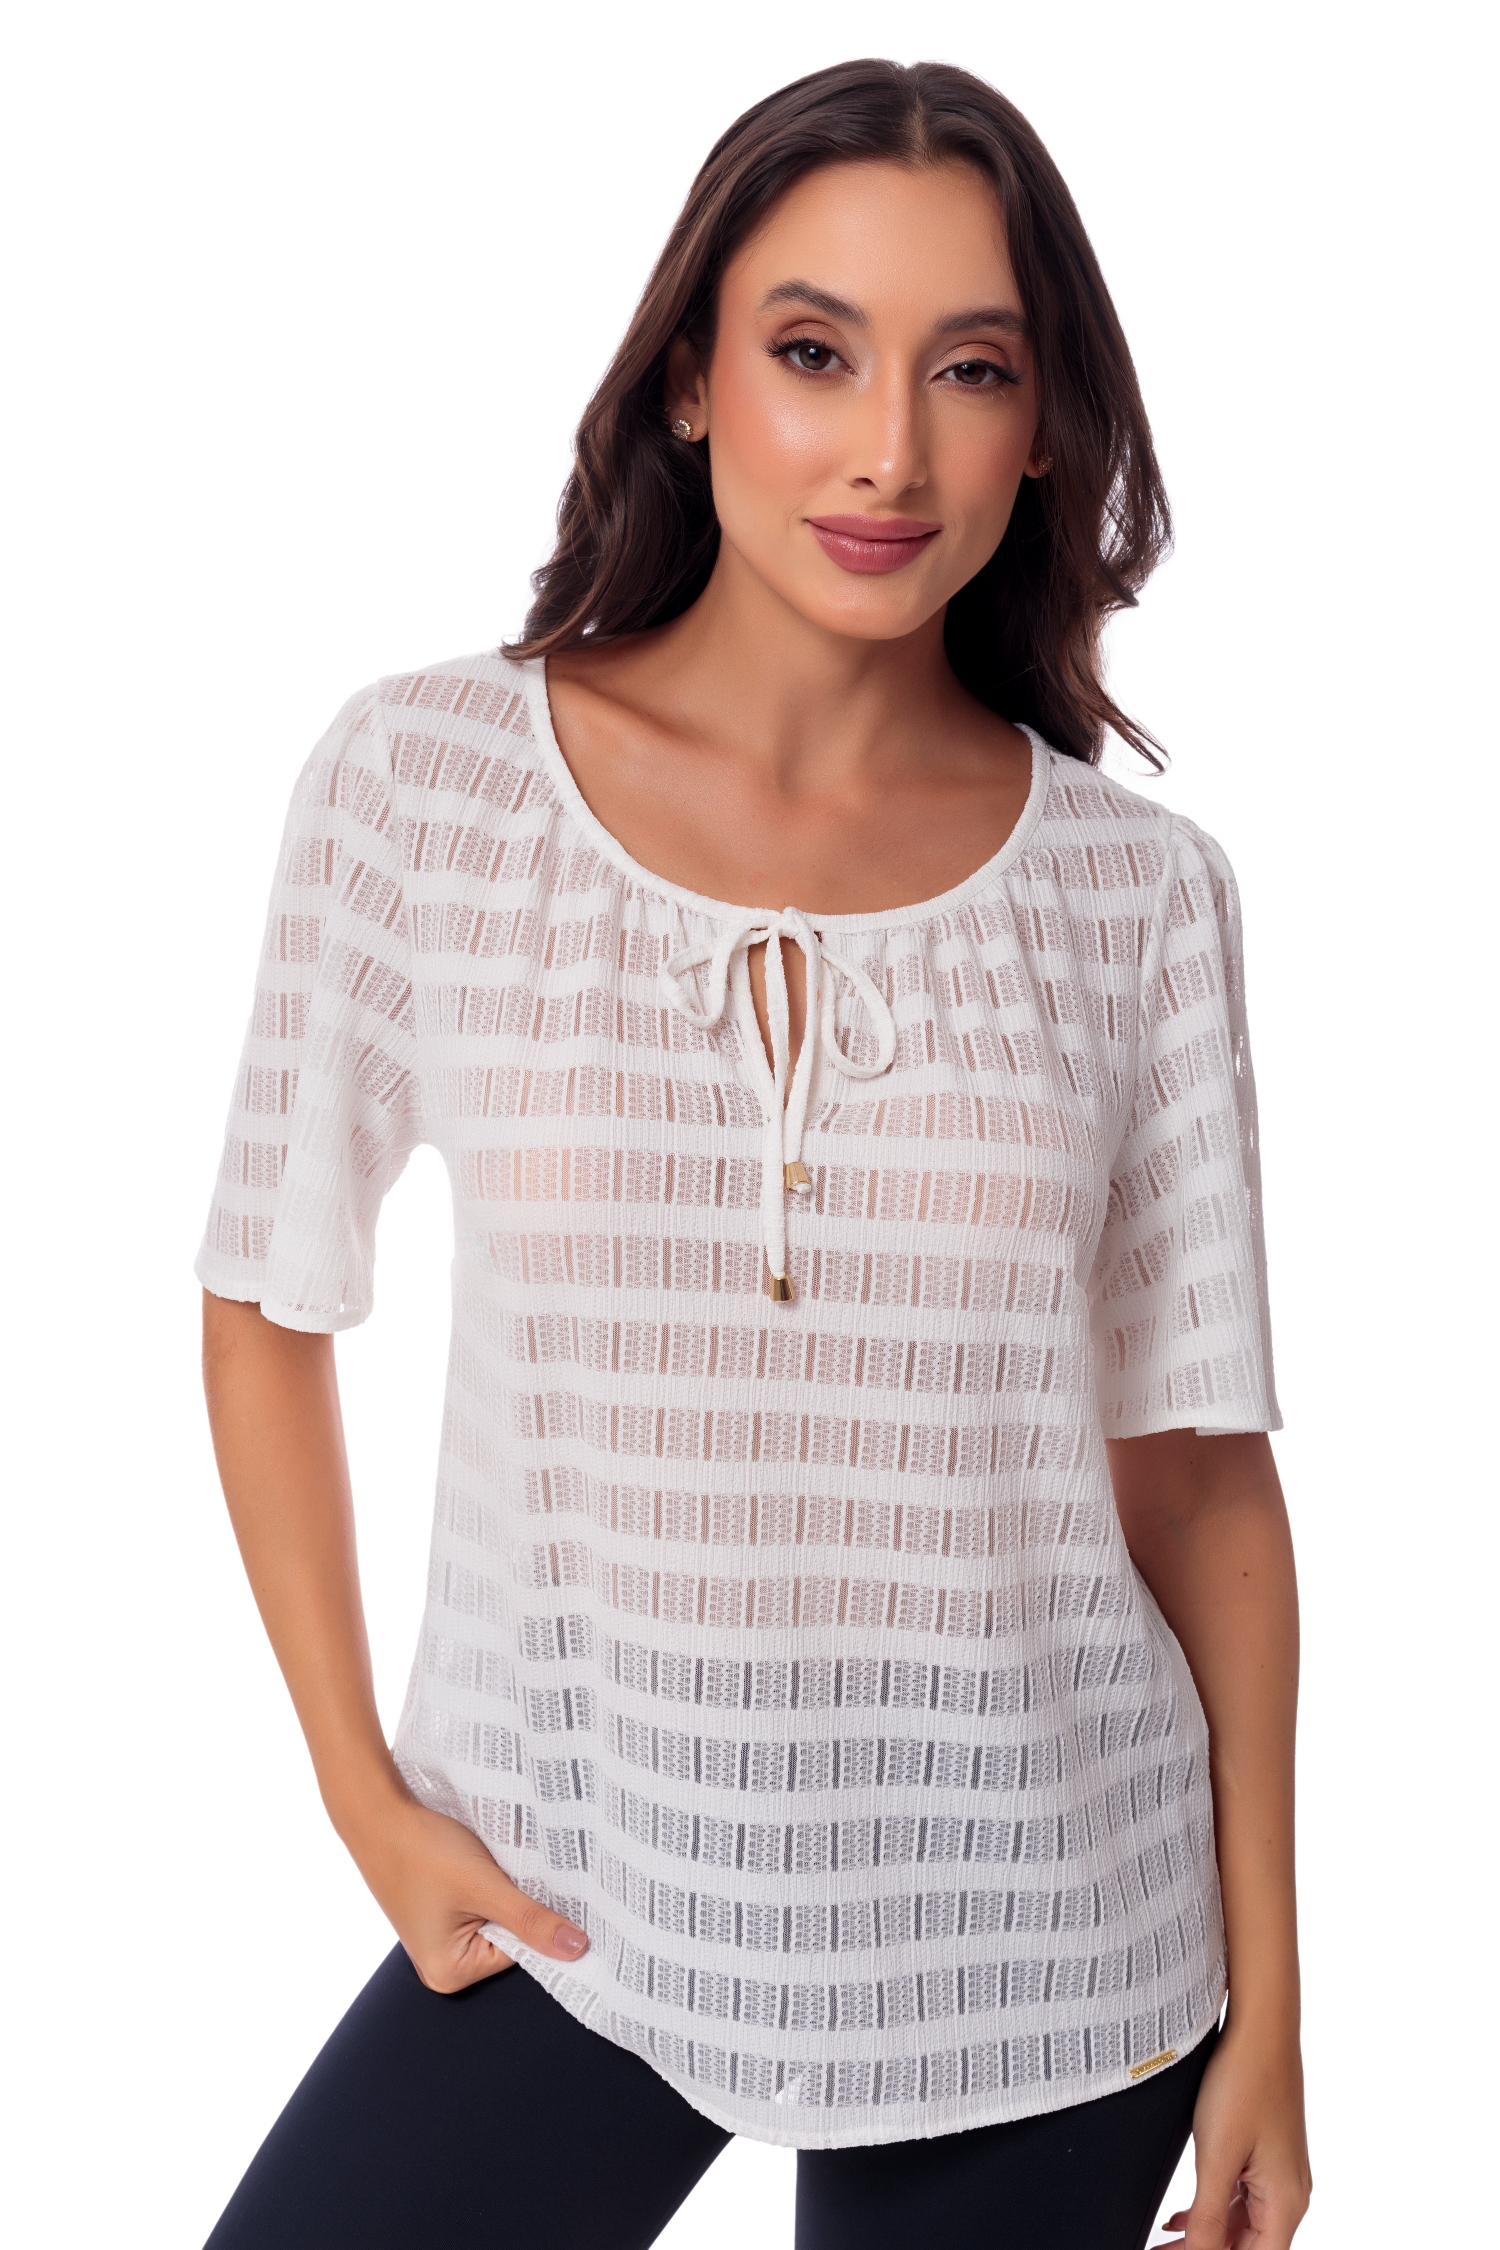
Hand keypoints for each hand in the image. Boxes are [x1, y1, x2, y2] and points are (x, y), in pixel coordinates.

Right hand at [337, 1782, 589, 1992]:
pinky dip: (495, 1885)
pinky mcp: (443, 1913)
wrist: (380, 1813)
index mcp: (450, 1973)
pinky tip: (493, 1863)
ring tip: (506, 1865)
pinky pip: (485, 1905)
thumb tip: (577, 1949)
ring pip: (500, 1918)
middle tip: (534, 1874)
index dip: (545, 1925)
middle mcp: (444, 1964)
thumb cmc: (421, 1852)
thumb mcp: (485, 1887)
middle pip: (511, 1939)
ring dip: (511, 1893)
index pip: (523, 1956)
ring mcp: (442, 1937)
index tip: (567, 1901)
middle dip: (526, 1908)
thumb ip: (531, 1920)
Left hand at [1160, 2021, 1310, 2248]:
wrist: (1260, 2026)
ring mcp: (1278, 2173)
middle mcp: (1289, 2194)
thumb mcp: (1218, 2155)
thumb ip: (1209, 2215)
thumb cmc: (1243, 2082)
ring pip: (1241, 2225)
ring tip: (1161, 2242)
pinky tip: (1180, 2217)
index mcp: (1286, 2202)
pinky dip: (1211, 2211)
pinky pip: (1240, 2198)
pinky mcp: (1264, 2154)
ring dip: (1204, 2235)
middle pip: (1247, 2246)